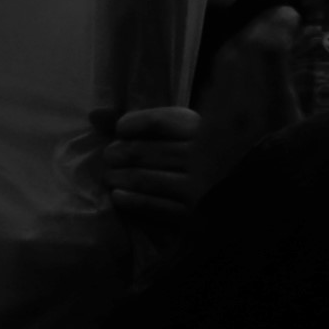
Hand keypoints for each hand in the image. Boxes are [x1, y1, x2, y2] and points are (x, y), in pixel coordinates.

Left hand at [97, 107, 206, 226]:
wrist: (234, 194)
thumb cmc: (204, 157)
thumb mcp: (184, 133)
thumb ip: (142, 123)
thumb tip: (94, 115)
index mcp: (203, 130)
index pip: (156, 122)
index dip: (130, 125)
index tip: (122, 131)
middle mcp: (202, 155)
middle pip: (142, 151)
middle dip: (117, 154)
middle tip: (111, 157)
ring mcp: (197, 186)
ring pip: (142, 179)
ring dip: (117, 178)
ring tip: (111, 177)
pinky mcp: (191, 214)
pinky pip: (149, 205)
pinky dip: (128, 200)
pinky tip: (118, 196)